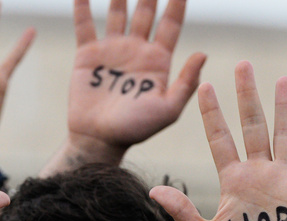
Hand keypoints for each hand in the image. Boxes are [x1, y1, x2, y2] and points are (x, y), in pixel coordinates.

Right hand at [62, 0, 203, 161]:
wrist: (99, 139)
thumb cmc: (136, 129)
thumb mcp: (167, 109)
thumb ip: (186, 83)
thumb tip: (204, 53)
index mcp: (158, 60)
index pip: (171, 22)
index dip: (177, 1)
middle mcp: (137, 49)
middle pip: (146, 9)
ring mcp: (112, 50)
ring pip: (118, 10)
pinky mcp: (88, 55)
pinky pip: (85, 24)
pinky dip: (83, 6)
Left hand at [151, 61, 286, 220]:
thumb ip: (183, 212)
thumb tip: (154, 189)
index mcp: (232, 182)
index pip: (220, 139)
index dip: (213, 114)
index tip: (205, 87)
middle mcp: (257, 174)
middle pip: (252, 126)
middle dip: (247, 96)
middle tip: (243, 64)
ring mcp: (283, 180)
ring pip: (284, 134)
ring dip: (284, 107)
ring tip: (282, 79)